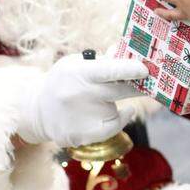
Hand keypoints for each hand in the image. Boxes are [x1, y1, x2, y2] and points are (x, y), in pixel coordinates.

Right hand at [21, 54, 146, 146]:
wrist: (37, 111)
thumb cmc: (64, 82)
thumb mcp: (75, 64)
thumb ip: (102, 61)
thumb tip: (128, 54)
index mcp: (78, 73)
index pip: (108, 70)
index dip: (129, 69)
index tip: (146, 69)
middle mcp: (80, 95)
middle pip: (119, 91)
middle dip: (138, 86)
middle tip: (151, 82)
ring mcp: (81, 117)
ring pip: (117, 110)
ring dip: (118, 104)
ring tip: (101, 100)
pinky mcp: (82, 136)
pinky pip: (113, 128)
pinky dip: (119, 120)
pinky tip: (115, 112)